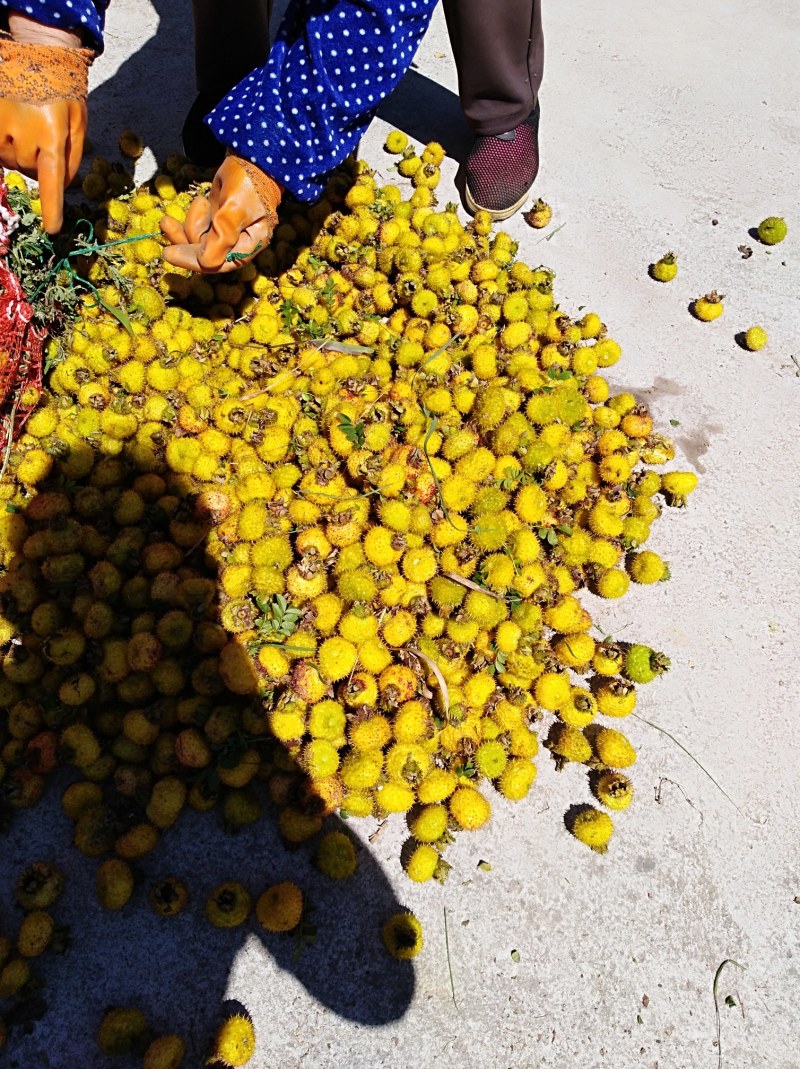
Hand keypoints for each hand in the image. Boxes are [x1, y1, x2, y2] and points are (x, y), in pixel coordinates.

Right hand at [0, 17, 91, 232]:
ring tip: (27, 126)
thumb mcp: (79, 125)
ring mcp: (1, 123)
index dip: (52, 206)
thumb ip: (73, 159)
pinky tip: (14, 132)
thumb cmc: (64, 92)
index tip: (53, 229)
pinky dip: (5, 145)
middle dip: (37, 162)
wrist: (37, 54)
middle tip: (42, 137)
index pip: (51, 179)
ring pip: (11, 161)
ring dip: (20, 152)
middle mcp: (24, 131)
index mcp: (52, 133)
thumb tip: (62, 188)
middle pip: (29, 170)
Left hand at [160, 154, 280, 273]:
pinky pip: (198, 228)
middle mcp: (237, 244)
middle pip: (205, 254)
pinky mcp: (216, 220)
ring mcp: (225, 232)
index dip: (194, 261)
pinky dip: (190, 219)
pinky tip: (195, 204)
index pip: (218, 263)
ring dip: (187, 225)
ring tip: (191, 205)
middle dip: (184, 240)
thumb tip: (205, 263)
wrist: (251, 157)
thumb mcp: (234, 209)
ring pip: (198, 241)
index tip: (169, 253)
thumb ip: (221, 237)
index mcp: (248, 246)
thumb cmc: (247, 183)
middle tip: (165, 224)